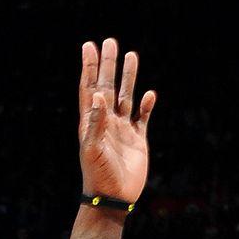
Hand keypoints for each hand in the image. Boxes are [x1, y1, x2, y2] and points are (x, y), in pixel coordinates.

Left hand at [78, 37, 155, 202]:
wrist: (113, 197)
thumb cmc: (98, 174)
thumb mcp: (93, 148)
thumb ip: (96, 121)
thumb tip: (98, 94)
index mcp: (92, 120)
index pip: (90, 87)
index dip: (90, 67)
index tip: (89, 46)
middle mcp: (107, 120)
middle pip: (109, 86)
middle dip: (109, 64)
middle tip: (110, 42)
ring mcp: (123, 129)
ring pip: (127, 97)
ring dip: (129, 78)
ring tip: (132, 56)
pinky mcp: (137, 140)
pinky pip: (143, 118)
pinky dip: (146, 105)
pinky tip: (149, 94)